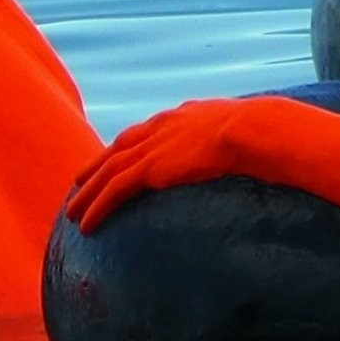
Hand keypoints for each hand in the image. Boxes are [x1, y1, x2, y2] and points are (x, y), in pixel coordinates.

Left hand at [67, 100, 278, 231]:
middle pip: (117, 148)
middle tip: (80, 182)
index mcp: (185, 116)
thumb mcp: (250, 128)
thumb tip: (261, 152)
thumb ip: (242, 138)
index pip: (147, 130)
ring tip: (73, 212)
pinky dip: (97, 207)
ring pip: (107, 172)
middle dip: (97, 165)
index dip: (129, 145)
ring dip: (87, 193)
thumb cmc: (266, 132)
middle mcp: (161, 127)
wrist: (255, 129)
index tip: (118, 156)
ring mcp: (152, 147)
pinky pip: (113, 191)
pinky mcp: (149, 168)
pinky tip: (86, 225)